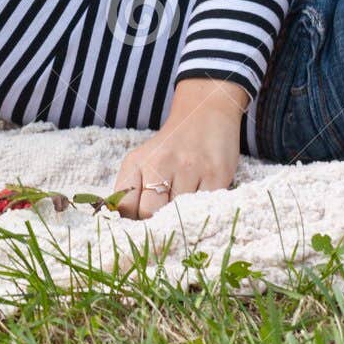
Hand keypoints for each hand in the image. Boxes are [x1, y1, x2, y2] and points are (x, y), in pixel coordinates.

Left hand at [113, 78, 245, 219]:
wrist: (205, 114)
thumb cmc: (169, 146)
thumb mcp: (142, 161)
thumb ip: (132, 191)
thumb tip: (126, 226)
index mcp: (136, 162)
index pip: (125, 206)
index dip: (132, 224)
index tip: (139, 230)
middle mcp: (160, 163)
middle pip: (150, 213)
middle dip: (155, 225)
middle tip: (163, 225)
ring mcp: (190, 169)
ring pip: (179, 214)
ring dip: (180, 220)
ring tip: (182, 214)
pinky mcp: (217, 175)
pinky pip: (205, 208)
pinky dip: (202, 214)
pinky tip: (200, 207)